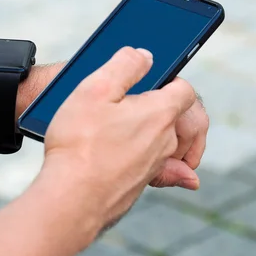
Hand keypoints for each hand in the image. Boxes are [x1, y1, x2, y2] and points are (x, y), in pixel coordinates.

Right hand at [18, 60, 208, 190]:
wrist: (70, 200)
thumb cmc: (79, 143)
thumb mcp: (96, 89)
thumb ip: (124, 65)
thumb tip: (145, 56)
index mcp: (160, 113)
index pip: (185, 90)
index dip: (170, 79)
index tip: (148, 80)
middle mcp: (165, 141)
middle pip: (175, 117)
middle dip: (157, 105)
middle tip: (130, 101)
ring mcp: (154, 166)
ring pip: (160, 142)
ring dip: (146, 132)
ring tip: (117, 127)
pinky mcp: (139, 185)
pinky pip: (149, 166)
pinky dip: (138, 156)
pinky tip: (119, 156)